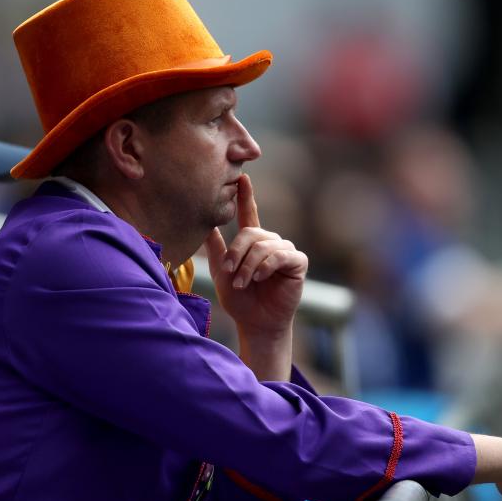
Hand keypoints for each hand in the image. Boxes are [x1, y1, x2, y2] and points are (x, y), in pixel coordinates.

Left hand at [203, 174, 307, 335]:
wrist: (255, 323)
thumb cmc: (240, 300)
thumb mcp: (221, 272)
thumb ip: (216, 248)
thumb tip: (203, 224)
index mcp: (253, 242)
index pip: (249, 214)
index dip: (246, 196)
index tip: (242, 177)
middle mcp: (270, 242)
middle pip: (251, 233)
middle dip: (237, 252)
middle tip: (230, 273)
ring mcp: (285, 251)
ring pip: (264, 245)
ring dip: (249, 265)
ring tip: (243, 283)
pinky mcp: (298, 263)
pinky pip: (281, 255)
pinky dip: (266, 265)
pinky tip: (259, 277)